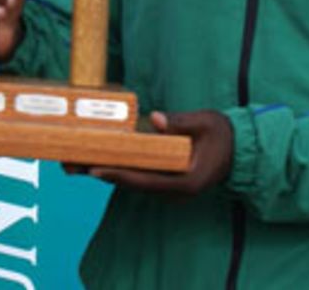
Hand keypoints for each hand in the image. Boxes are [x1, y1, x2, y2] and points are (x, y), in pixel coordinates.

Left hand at [67, 110, 232, 196]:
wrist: (239, 150)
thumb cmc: (223, 135)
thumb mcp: (206, 124)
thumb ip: (181, 123)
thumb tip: (155, 118)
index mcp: (186, 182)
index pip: (146, 180)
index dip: (119, 175)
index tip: (96, 170)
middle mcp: (173, 190)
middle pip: (131, 183)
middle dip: (100, 174)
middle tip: (70, 166)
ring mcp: (167, 187)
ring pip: (129, 181)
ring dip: (102, 172)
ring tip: (71, 164)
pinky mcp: (163, 179)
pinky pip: (135, 174)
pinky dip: (114, 167)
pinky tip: (93, 160)